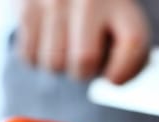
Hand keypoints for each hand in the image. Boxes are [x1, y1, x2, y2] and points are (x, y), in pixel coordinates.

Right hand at [17, 0, 149, 83]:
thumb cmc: (98, 13)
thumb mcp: (122, 24)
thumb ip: (128, 54)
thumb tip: (112, 77)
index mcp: (121, 2)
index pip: (132, 43)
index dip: (123, 71)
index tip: (113, 77)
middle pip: (84, 61)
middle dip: (84, 71)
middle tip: (84, 56)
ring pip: (53, 63)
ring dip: (59, 65)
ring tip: (64, 45)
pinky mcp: (26, 5)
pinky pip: (29, 55)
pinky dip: (37, 57)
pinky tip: (46, 39)